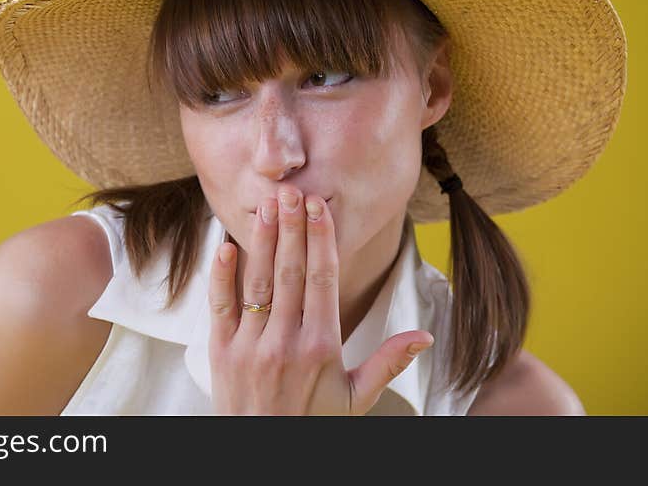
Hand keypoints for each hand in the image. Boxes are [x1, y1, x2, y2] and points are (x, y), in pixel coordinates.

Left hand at [208, 185, 433, 414]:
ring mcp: (250, 345)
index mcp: (321, 347)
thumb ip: (388, 363)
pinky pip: (221, 306)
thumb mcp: (356, 399)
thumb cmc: (314, 424)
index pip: (323, 280)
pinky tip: (226, 245)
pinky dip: (221, 275)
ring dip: (262, 241)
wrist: (266, 456)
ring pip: (258, 282)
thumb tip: (426, 337)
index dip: (321, 239)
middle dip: (292, 228)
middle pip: (290, 272)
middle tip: (292, 191)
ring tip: (266, 205)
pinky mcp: (221, 351)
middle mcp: (285, 341)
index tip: (319, 208)